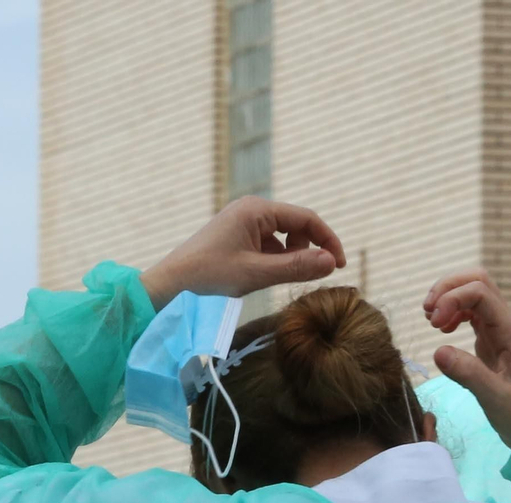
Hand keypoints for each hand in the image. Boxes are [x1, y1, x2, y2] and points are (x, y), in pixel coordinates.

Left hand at [139, 197, 347, 309]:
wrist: (171, 284)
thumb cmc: (209, 276)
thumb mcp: (256, 274)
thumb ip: (296, 268)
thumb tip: (332, 263)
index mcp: (256, 210)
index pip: (306, 219)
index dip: (328, 241)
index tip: (340, 266)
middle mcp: (252, 210)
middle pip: (297, 226)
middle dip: (310, 250)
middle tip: (314, 276)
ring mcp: (244, 223)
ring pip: (284, 237)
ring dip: (292, 257)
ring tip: (282, 279)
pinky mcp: (239, 237)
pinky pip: (270, 245)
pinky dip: (277, 260)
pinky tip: (267, 277)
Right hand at [425, 269, 510, 463]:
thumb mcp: (495, 399)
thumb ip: (468, 374)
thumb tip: (437, 350)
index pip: (480, 292)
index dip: (452, 299)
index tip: (433, 325)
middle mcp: (506, 325)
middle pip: (478, 282)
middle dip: (449, 288)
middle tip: (428, 314)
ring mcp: (500, 332)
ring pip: (474, 294)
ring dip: (449, 299)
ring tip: (432, 321)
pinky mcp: (493, 343)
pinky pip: (472, 314)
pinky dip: (454, 314)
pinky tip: (443, 331)